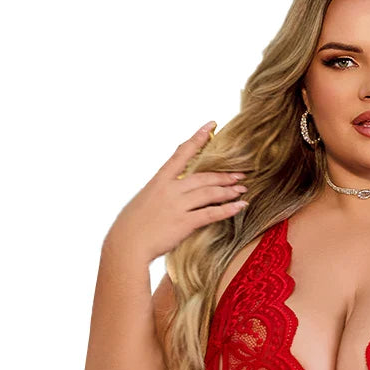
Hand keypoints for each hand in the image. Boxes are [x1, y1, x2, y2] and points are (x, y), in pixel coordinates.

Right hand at [106, 121, 248, 262]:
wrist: (127, 244)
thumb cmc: (133, 225)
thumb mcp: (145, 200)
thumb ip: (162, 192)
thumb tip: (176, 191)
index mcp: (159, 180)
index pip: (181, 153)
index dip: (198, 138)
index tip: (211, 125)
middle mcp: (170, 189)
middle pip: (203, 176)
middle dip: (224, 175)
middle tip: (240, 174)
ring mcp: (177, 205)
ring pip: (210, 192)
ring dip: (229, 190)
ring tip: (242, 189)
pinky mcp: (184, 222)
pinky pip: (211, 213)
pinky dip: (228, 209)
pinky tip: (239, 206)